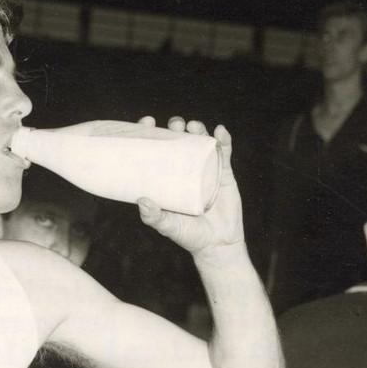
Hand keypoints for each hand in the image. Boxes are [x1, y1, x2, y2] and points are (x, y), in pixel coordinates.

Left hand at [136, 118, 244, 258]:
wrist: (218, 245)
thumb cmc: (189, 235)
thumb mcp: (168, 226)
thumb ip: (155, 217)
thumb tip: (142, 201)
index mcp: (166, 178)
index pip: (156, 150)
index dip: (151, 133)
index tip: (146, 122)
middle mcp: (184, 170)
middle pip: (178, 141)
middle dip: (175, 128)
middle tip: (174, 125)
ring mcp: (205, 169)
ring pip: (201, 142)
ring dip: (197, 129)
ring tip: (193, 127)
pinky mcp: (223, 173)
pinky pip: (224, 152)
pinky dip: (223, 139)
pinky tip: (220, 130)